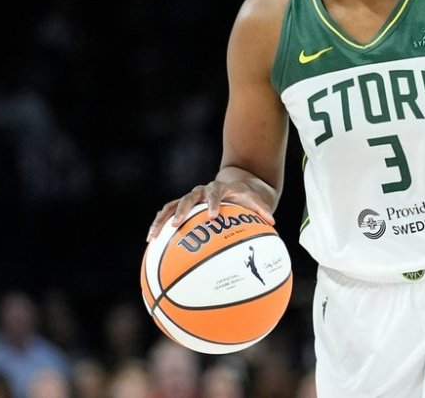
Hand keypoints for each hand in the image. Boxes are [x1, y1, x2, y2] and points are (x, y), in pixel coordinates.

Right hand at [145, 180, 275, 241]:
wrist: (233, 184)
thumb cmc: (245, 195)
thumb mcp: (255, 199)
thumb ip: (262, 208)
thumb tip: (272, 221)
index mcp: (219, 188)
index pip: (215, 193)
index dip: (213, 203)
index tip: (212, 215)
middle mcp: (202, 191)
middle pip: (189, 197)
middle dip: (182, 210)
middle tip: (176, 224)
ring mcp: (190, 199)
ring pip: (172, 205)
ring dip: (162, 220)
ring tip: (153, 237)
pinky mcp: (182, 206)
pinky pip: (167, 214)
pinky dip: (159, 225)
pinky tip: (151, 241)